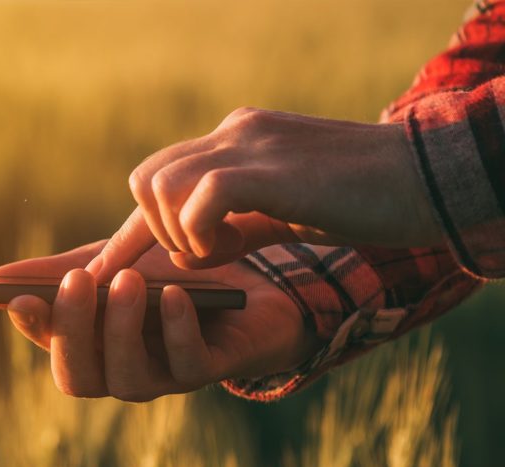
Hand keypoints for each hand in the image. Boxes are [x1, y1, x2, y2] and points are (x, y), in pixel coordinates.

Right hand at [0, 240, 319, 400]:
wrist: (249, 274)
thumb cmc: (169, 272)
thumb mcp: (109, 263)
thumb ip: (55, 273)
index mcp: (93, 345)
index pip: (52, 349)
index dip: (35, 329)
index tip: (21, 298)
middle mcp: (122, 369)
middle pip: (80, 378)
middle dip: (74, 331)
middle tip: (78, 280)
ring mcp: (165, 375)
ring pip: (128, 381)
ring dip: (123, 330)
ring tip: (128, 281)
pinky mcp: (209, 369)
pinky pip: (186, 365)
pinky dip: (177, 329)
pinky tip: (176, 295)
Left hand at [87, 107, 441, 276]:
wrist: (425, 180)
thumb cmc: (358, 201)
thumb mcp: (283, 210)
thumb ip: (237, 221)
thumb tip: (190, 250)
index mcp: (234, 140)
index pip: (158, 179)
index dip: (128, 232)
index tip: (104, 272)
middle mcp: (232, 133)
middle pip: (146, 178)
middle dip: (151, 232)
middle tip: (199, 258)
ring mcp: (248, 145)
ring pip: (160, 185)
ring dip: (177, 234)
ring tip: (223, 252)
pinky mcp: (268, 168)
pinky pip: (200, 200)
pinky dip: (202, 233)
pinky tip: (237, 246)